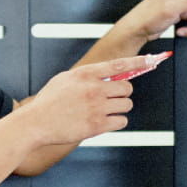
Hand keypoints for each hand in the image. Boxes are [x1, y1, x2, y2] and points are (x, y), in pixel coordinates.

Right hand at [20, 56, 141, 144]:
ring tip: (104, 111)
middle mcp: (94, 88)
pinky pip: (121, 121)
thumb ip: (87, 76)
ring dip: (119, 108)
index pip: (119, 65)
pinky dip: (116, 122)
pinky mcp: (97, 125)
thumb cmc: (48, 102)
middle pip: (127, 87)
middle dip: (122, 94)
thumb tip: (109, 75)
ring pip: (126, 105)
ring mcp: (97, 107)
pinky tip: (104, 122)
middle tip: (111, 99)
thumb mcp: (65, 79)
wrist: (35, 123)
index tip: (151, 60)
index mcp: (86, 74)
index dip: (138, 62)